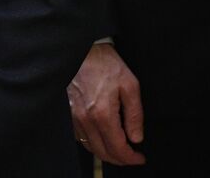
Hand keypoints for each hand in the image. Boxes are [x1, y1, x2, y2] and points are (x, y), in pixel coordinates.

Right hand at [68, 43, 144, 165]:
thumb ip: (134, 114)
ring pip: (91, 147)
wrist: (83, 50)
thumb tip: (136, 137)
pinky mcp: (69, 114)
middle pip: (103, 152)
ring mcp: (75, 118)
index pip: (117, 147)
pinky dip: (93, 144)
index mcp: (103, 113)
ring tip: (120, 151)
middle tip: (132, 157)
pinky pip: (81, 138)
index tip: (140, 158)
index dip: (130, 158)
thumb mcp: (130, 84)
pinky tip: (102, 139)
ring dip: (106, 154)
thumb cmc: (106, 64)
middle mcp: (86, 120)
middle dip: (120, 160)